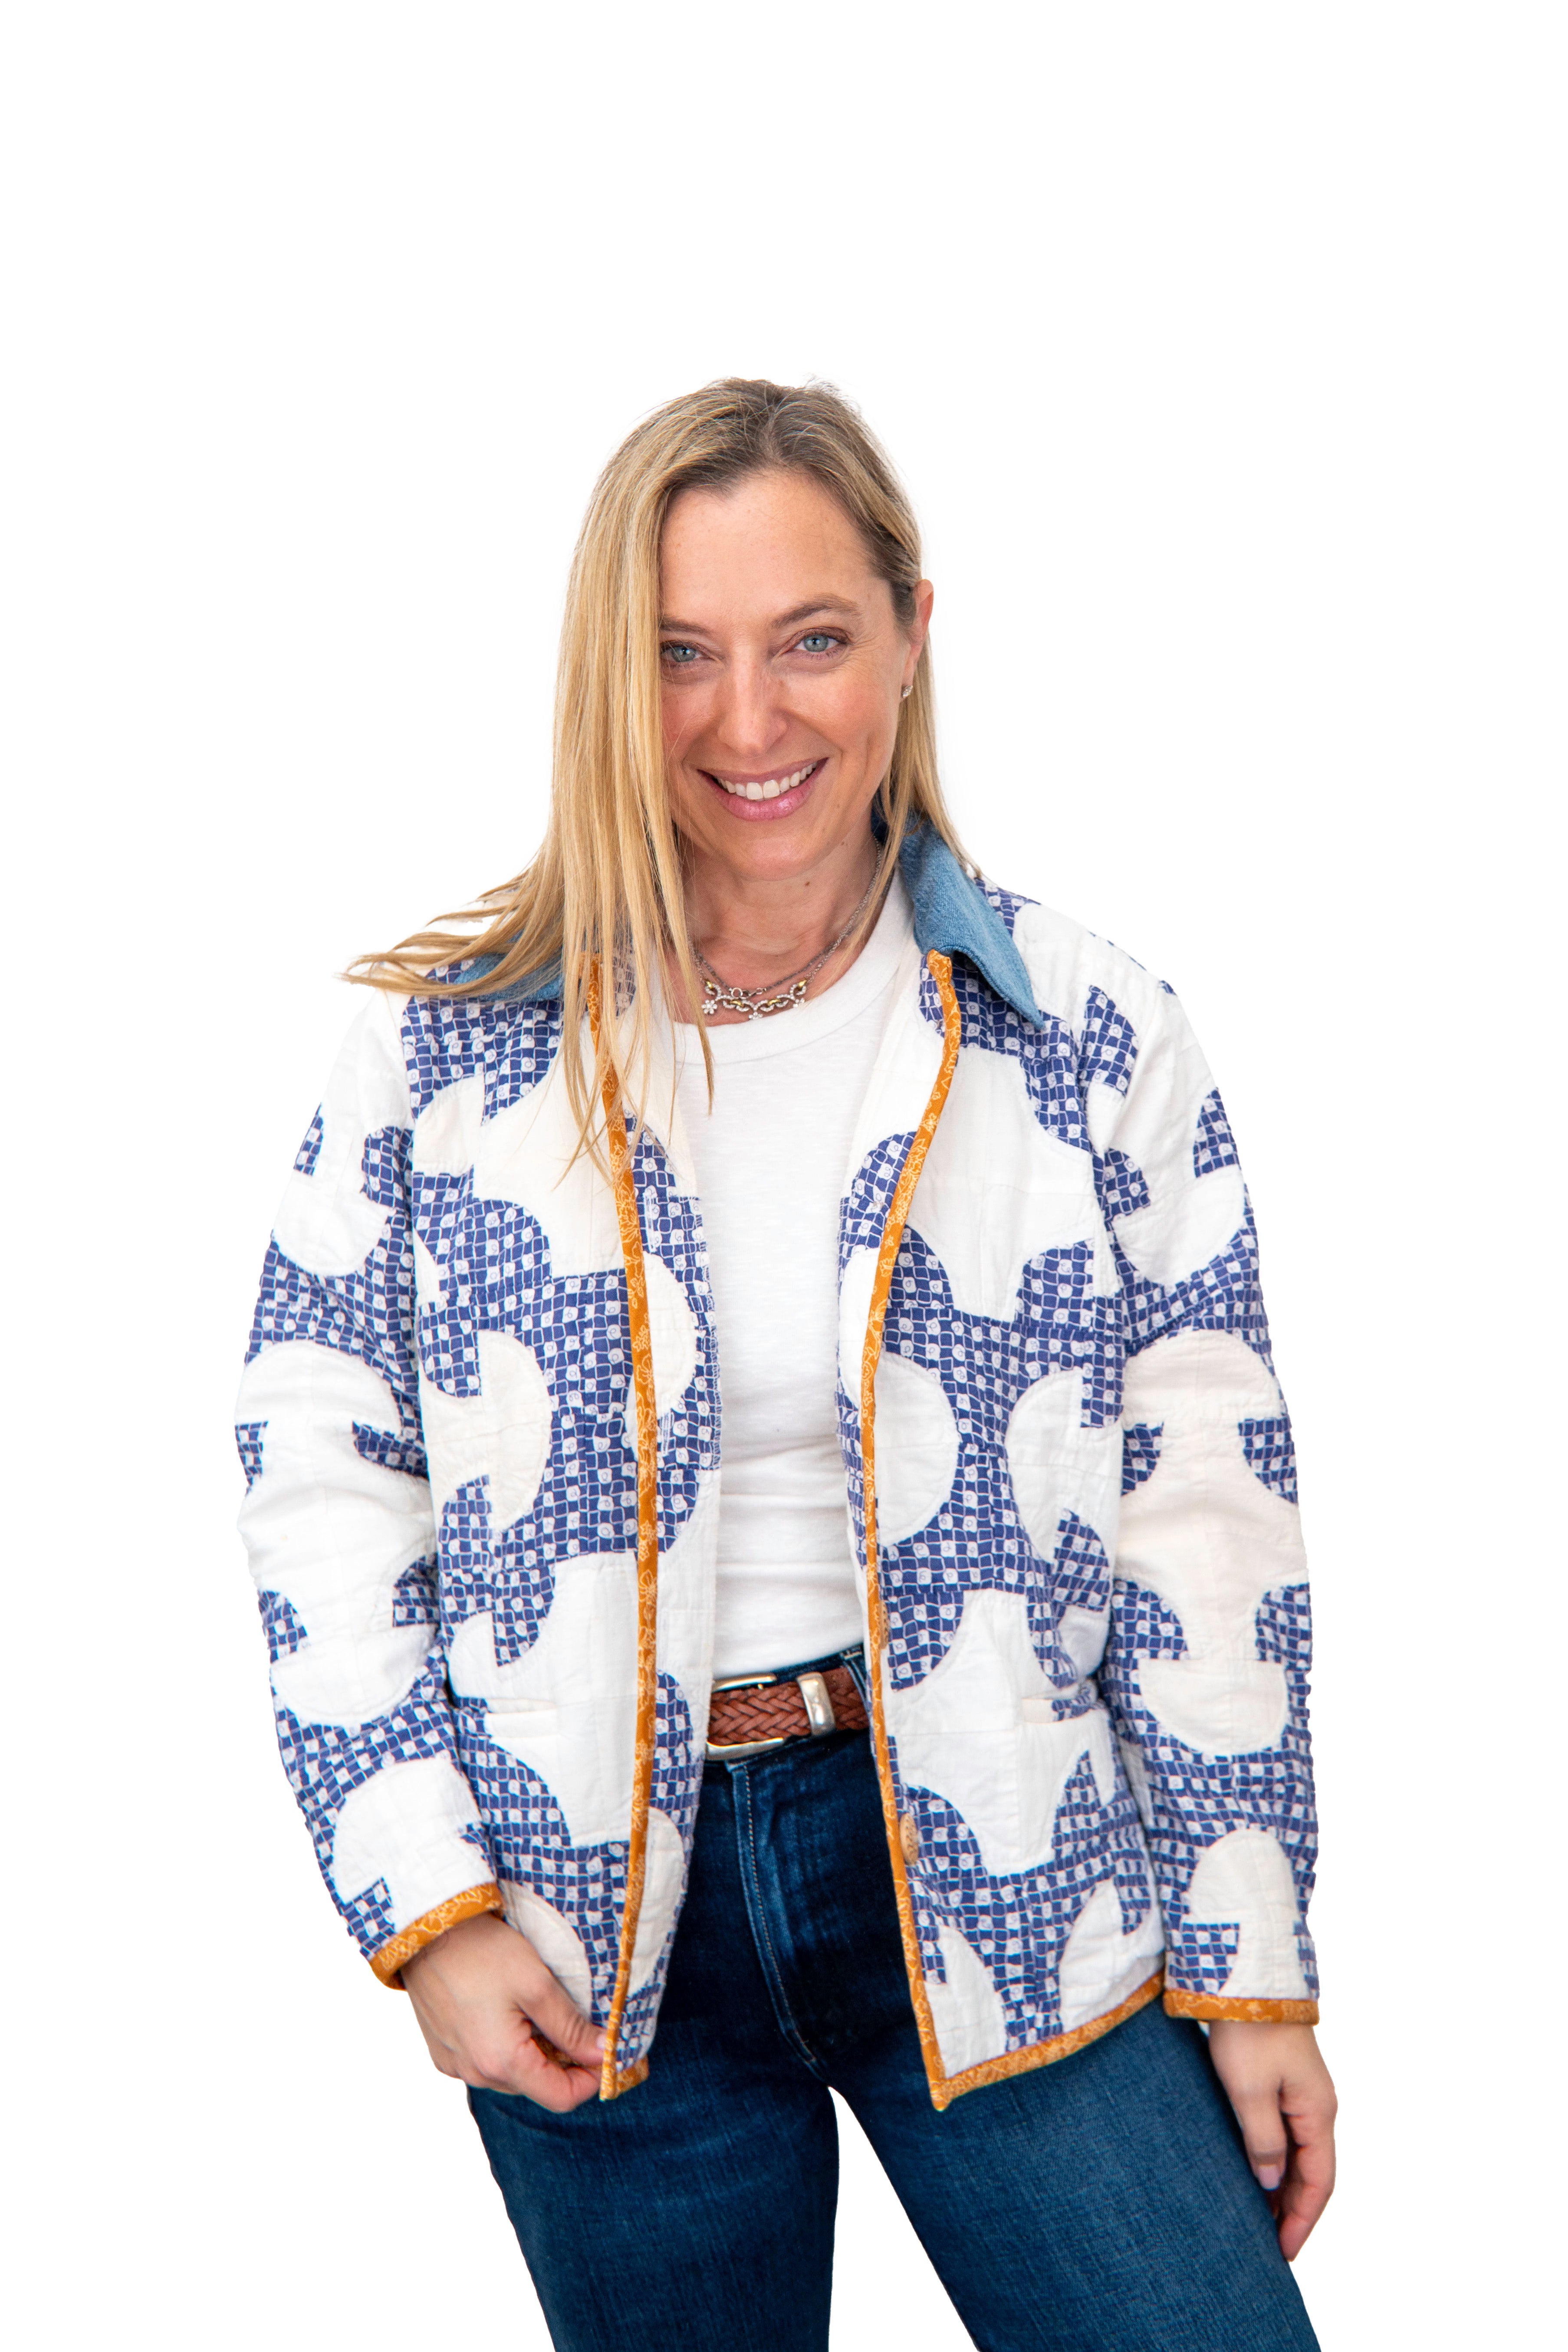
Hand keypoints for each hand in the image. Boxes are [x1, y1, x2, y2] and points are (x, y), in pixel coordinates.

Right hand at [401, 1910, 603, 2111]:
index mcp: (502, 2062)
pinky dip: (503, 2047)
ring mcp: (455, 2066)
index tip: (603, 2051)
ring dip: (531, 2053)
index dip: (590, 2078)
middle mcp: (476, 2074)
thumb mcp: (537, 1984)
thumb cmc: (483, 1952)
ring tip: (534, 2011)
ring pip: (510, 2075)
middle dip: (561, 2061)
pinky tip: (503, 2012)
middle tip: (572, 2020)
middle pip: (536, 2086)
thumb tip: (602, 2053)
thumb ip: (571, 2027)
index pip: (561, 2097)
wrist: (427, 1932)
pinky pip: (484, 2063)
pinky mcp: (443, 2053)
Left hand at [1206, 2020, 1335, 2260]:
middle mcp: (1317, 2106)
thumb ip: (1264, 2141)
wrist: (1245, 1979)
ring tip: (1260, 2219)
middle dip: (1294, 2210)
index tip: (1284, 2253)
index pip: (1319, 2182)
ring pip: (1300, 2154)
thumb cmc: (1248, 2033)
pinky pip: (1287, 2134)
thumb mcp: (1250, 2092)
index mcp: (1317, 2112)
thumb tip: (1273, 2182)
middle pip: (1313, 2172)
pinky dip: (1275, 2161)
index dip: (1302, 2220)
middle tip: (1268, 2246)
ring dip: (1284, 2187)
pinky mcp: (1284, 2080)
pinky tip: (1256, 2173)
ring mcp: (1302, 2092)